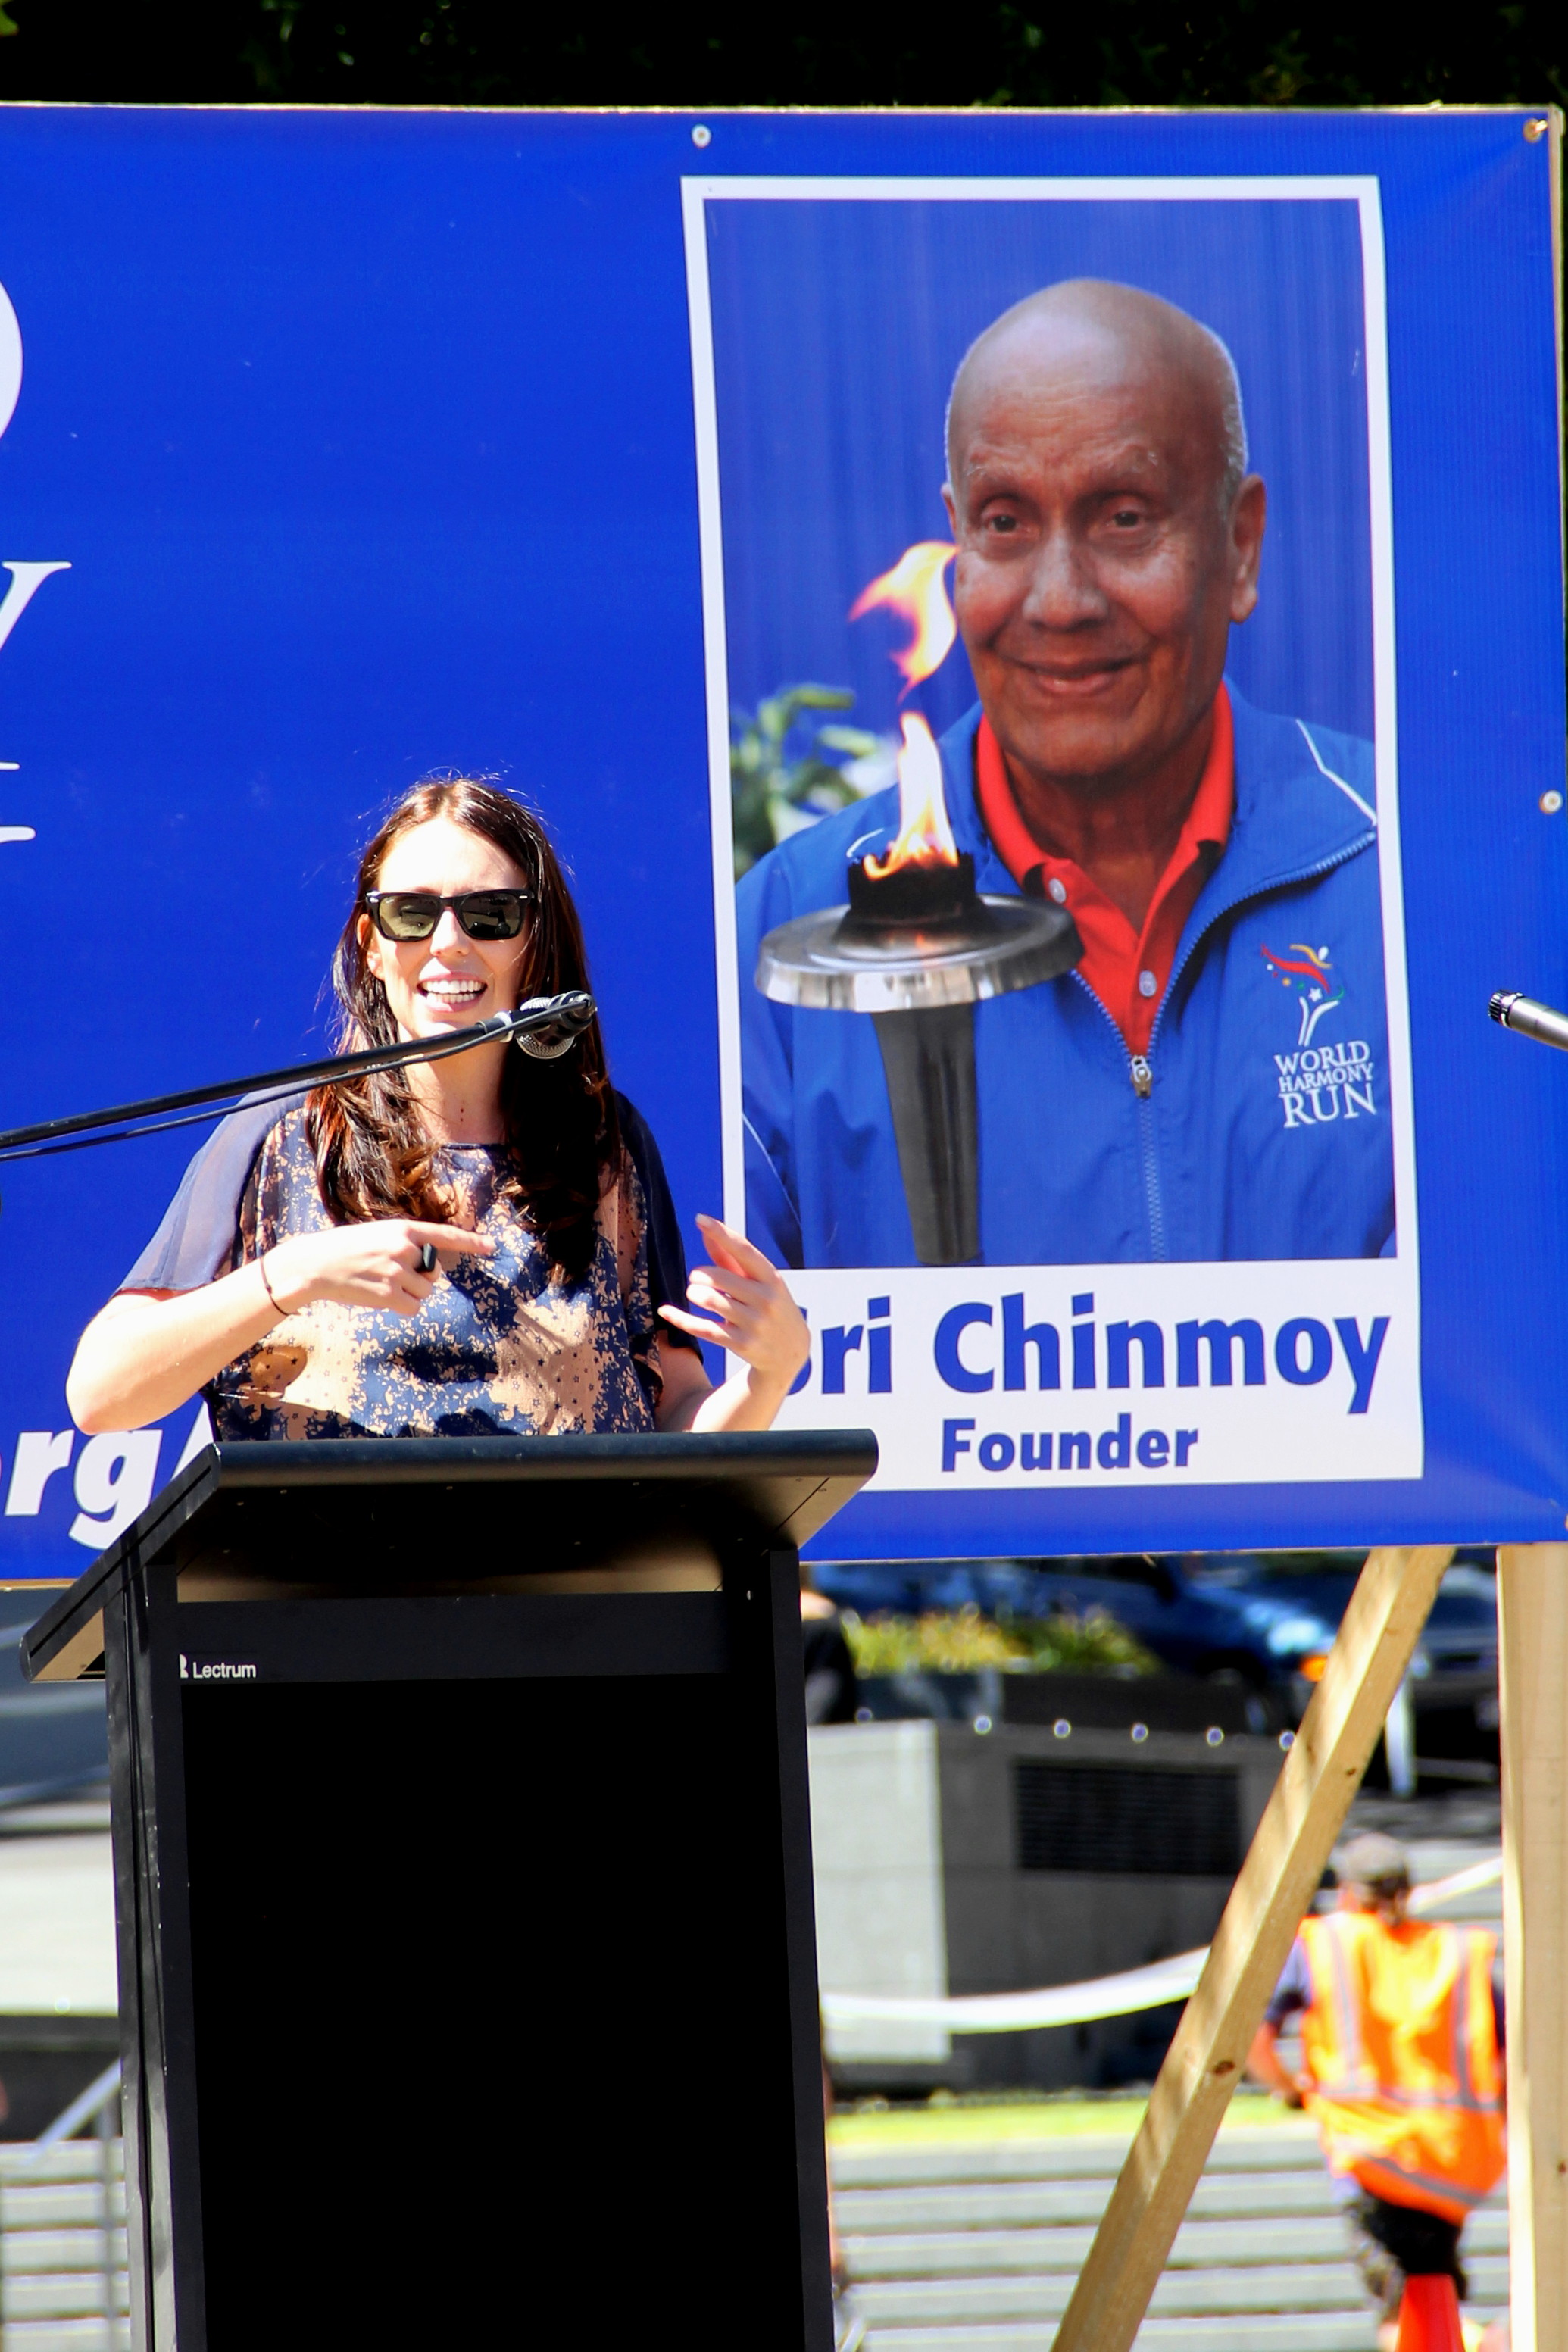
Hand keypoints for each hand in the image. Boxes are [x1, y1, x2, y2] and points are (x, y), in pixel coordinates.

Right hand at [264, 1220, 494, 1319]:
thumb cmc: (346, 1249)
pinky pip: (413, 1307)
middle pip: (433, 1273)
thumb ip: (405, 1246)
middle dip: (420, 1278)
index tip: (491, 1246)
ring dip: (409, 1294)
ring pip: (424, 1292)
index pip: (444, 1235)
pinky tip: (382, 1298)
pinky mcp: (388, 1294)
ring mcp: (397, 1272)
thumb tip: (428, 1269)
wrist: (315, 1264)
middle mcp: (404, 1248)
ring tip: (381, 1284)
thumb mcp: (378, 1235)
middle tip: (391, 1274)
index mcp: (402, 1229)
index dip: (470, 1242)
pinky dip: (403, 1307)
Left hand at [659, 1214, 808, 1398]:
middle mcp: (765, 1299)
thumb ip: (732, 1258)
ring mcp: (754, 1323)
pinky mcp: (741, 1344)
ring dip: (695, 1293)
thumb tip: (707, 1232)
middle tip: (697, 1278)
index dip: (721, 1233)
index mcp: (771, 1278)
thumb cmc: (771, 1306)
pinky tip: (665, 1311)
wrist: (791, 1352)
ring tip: (695, 1293)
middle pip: (719, 1277)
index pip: (744, 1250)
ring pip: (711, 1300)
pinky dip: (681, 1319)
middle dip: (700, 1275)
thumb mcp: (760, 1282)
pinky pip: (703, 1328)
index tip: (700, 1219)